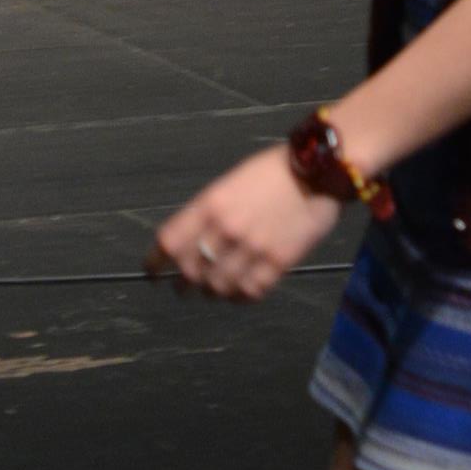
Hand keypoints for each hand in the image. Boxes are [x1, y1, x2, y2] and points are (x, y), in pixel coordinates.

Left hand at [149, 144, 339, 299]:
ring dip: (211, 292)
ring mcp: (253, 247)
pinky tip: (238, 292)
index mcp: (210, 204)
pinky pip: (249, 292)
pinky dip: (239, 297)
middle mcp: (226, 228)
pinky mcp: (279, 262)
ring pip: (217, 287)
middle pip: (189, 271)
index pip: (169, 242)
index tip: (153, 272)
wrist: (317, 171)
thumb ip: (206, 213)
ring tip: (212, 290)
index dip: (155, 262)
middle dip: (182, 284)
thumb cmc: (270, 173)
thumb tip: (187, 243)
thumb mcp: (228, 184)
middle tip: (183, 288)